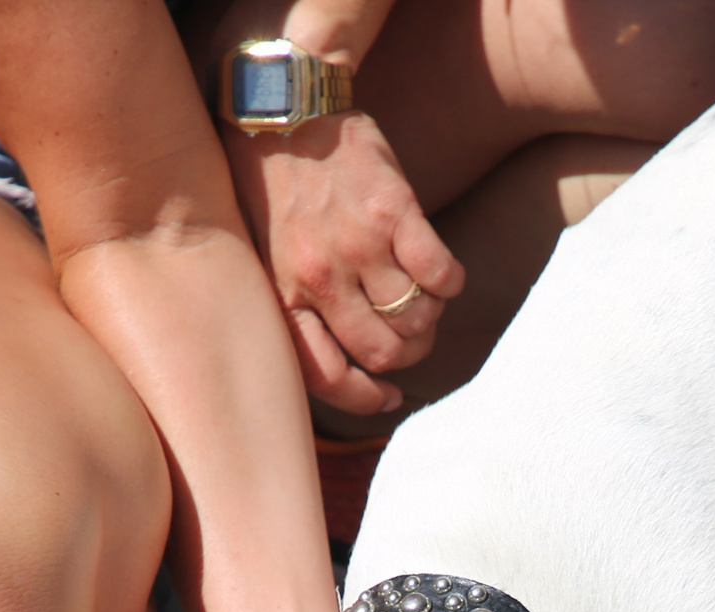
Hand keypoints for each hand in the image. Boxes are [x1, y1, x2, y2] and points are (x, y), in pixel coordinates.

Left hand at [222, 111, 465, 413]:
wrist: (284, 108)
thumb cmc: (271, 187)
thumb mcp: (265, 257)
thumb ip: (295, 306)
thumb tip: (341, 361)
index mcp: (285, 295)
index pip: (329, 376)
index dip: (364, 399)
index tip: (386, 397)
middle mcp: (320, 277)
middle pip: (384, 352)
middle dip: (406, 356)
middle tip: (412, 337)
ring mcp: (359, 245)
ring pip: (416, 318)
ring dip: (430, 318)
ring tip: (424, 301)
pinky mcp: (395, 212)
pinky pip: (441, 275)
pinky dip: (449, 284)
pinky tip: (441, 275)